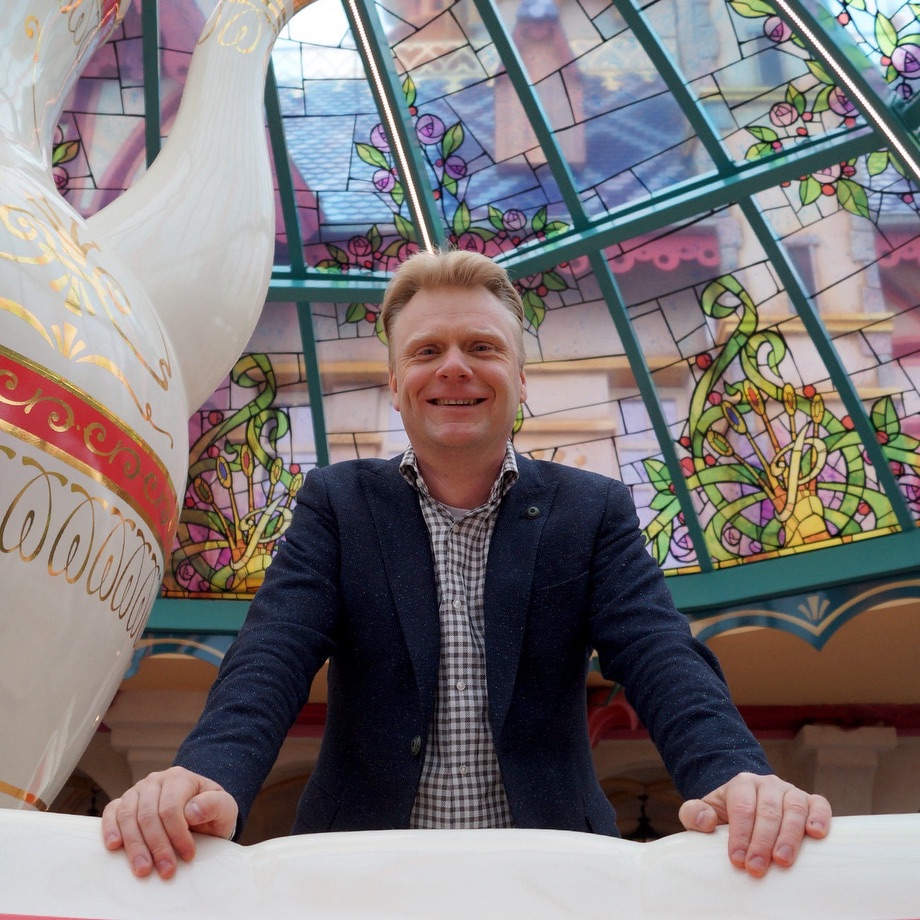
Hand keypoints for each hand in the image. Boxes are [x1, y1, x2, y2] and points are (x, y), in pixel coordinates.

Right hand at [101, 766, 238, 878]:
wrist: (200, 812)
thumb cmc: (211, 811)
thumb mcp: (224, 807)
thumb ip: (214, 805)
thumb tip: (191, 811)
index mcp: (180, 778)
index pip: (172, 807)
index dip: (178, 834)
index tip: (187, 856)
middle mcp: (156, 781)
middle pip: (148, 815)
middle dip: (157, 846)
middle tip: (165, 870)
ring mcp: (138, 791)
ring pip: (128, 816)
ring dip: (134, 846)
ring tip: (143, 869)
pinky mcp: (124, 803)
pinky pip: (112, 812)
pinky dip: (110, 828)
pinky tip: (114, 845)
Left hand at [678, 772, 830, 876]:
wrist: (748, 802)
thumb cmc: (726, 813)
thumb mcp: (705, 810)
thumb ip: (694, 813)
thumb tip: (706, 821)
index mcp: (741, 784)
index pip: (742, 807)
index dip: (740, 834)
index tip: (737, 859)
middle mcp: (767, 784)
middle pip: (768, 811)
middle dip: (762, 841)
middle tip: (757, 868)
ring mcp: (790, 791)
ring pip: (793, 808)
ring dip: (789, 835)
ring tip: (783, 861)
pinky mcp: (810, 802)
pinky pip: (819, 804)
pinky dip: (820, 817)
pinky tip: (817, 834)